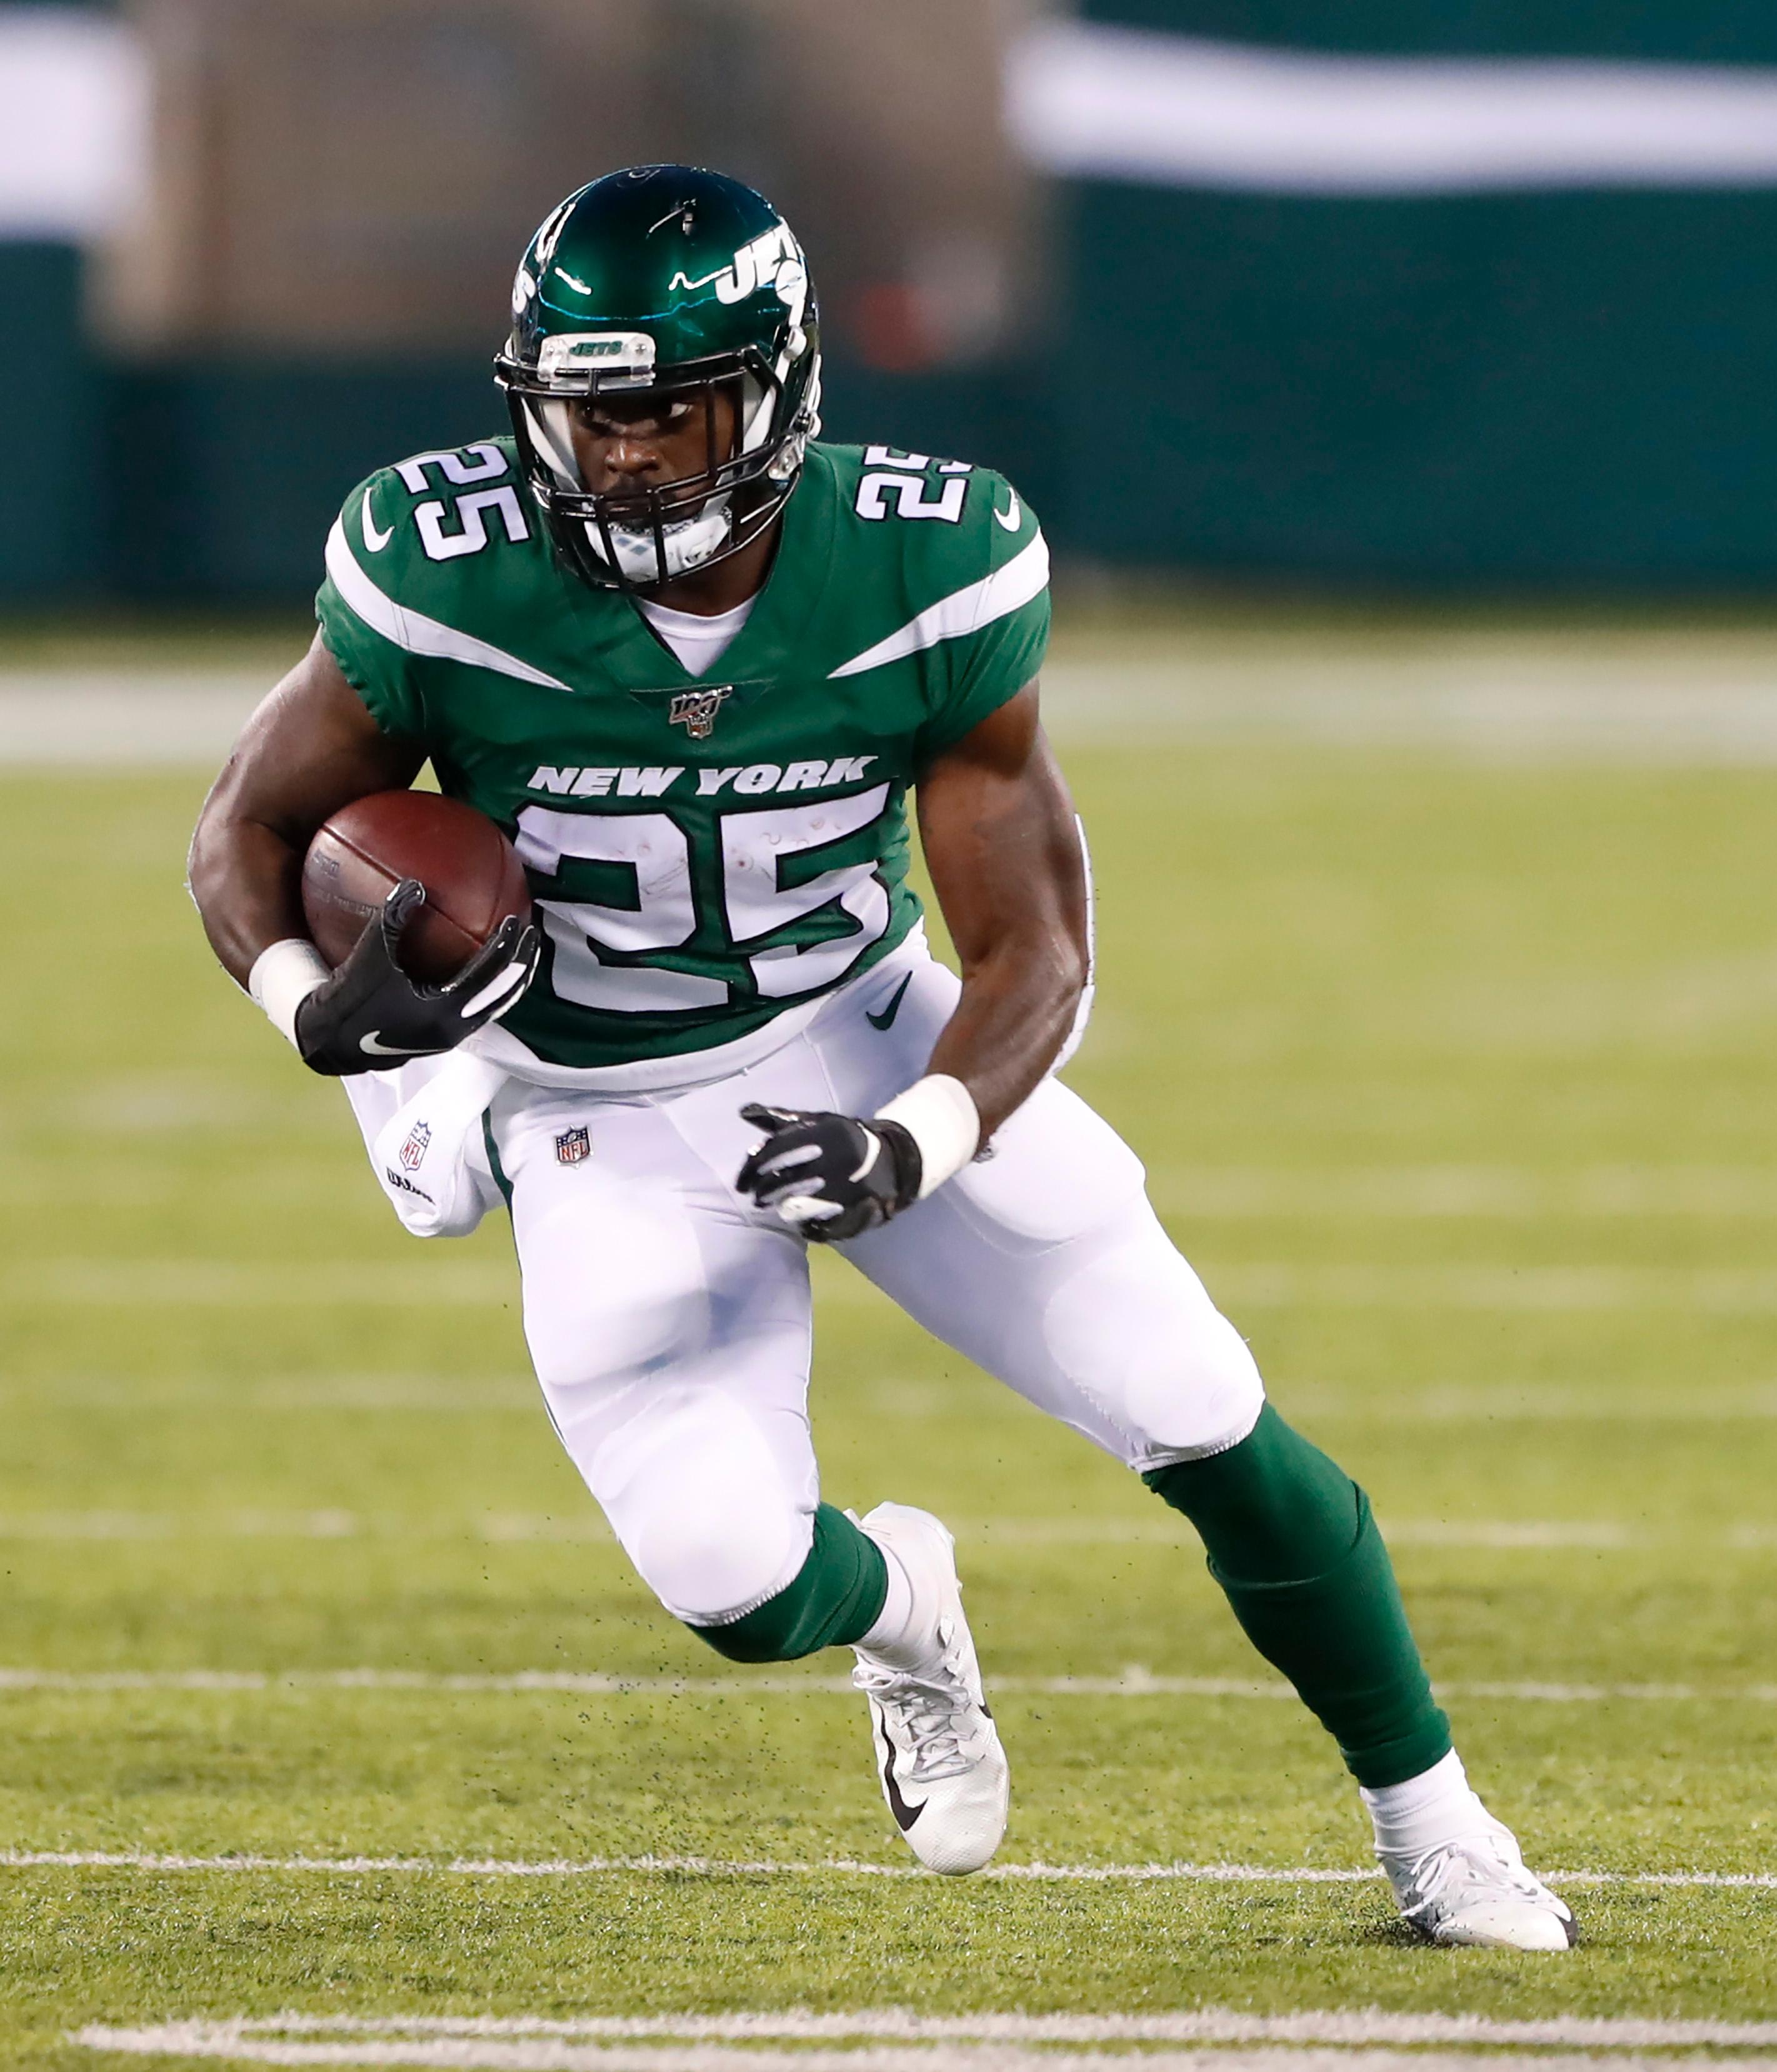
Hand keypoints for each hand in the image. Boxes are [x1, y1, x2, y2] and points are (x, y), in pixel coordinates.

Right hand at [294, 879, 539, 1075]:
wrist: (333, 1041)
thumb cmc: (350, 999)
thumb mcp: (368, 957)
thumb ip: (391, 920)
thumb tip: (414, 884)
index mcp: (443, 1012)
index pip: (489, 977)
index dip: (506, 948)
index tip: (518, 922)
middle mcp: (455, 1029)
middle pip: (504, 995)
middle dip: (522, 964)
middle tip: (533, 934)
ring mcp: (451, 1036)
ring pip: (495, 1006)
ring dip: (511, 979)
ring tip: (522, 952)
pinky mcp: (443, 1036)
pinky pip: (478, 1008)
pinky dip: (488, 987)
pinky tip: (485, 965)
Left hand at [736, 1102, 921, 1241]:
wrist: (893, 1159)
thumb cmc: (845, 1139)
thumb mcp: (817, 1123)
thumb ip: (781, 1119)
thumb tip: (745, 1112)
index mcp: (825, 1135)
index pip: (777, 1152)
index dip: (753, 1169)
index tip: (741, 1184)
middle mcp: (837, 1160)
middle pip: (787, 1182)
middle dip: (765, 1192)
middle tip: (755, 1198)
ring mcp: (850, 1188)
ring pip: (804, 1206)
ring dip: (785, 1208)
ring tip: (777, 1207)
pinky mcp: (860, 1211)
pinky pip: (827, 1226)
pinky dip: (811, 1227)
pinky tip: (802, 1224)